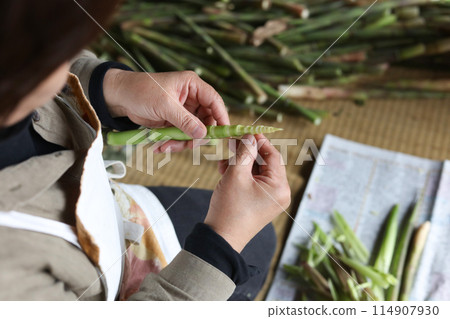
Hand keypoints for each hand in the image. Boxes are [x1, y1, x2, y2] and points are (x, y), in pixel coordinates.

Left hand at [103, 69, 229, 151]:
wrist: (120, 97)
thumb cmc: (141, 91)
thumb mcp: (164, 105)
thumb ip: (185, 121)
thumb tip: (203, 134)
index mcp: (192, 85)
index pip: (214, 101)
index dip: (221, 116)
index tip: (223, 133)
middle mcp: (190, 98)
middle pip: (206, 120)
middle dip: (198, 135)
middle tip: (190, 146)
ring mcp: (183, 111)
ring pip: (193, 131)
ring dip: (182, 142)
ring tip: (165, 146)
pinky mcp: (174, 122)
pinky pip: (181, 136)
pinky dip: (173, 143)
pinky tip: (160, 146)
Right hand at [205, 134, 290, 252]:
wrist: (220, 238)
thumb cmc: (230, 208)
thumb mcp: (236, 175)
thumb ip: (245, 152)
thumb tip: (250, 136)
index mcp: (280, 186)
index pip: (273, 155)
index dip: (259, 141)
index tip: (246, 131)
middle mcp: (279, 193)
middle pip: (265, 163)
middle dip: (246, 153)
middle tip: (231, 142)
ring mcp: (270, 199)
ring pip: (257, 171)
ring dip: (241, 163)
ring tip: (223, 162)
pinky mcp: (260, 203)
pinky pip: (253, 182)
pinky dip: (241, 175)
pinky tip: (225, 171)